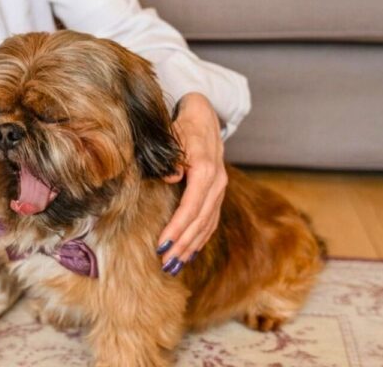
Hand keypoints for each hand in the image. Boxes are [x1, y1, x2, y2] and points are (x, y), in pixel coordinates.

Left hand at [156, 92, 226, 275]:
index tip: (162, 244)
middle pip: (200, 220)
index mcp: (206, 169)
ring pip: (207, 224)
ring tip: (174, 265)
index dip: (177, 227)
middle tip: (165, 263)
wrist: (204, 117)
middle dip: (182, 244)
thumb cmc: (183, 126)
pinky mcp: (217, 194)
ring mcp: (220, 190)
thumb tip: (173, 177)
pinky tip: (188, 254)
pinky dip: (200, 239)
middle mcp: (217, 182)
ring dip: (190, 247)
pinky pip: (211, 222)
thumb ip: (172, 157)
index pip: (191, 205)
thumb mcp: (173, 136)